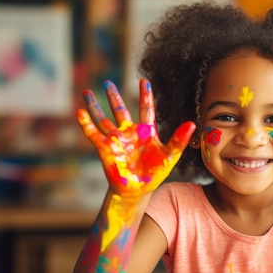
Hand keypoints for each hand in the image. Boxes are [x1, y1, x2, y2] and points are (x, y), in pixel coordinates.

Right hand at [77, 79, 194, 195]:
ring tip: (87, 92)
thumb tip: (192, 124)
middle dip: (114, 97)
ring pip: (103, 119)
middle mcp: (129, 133)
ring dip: (95, 106)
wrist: (138, 191)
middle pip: (120, 110)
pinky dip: (86, 123)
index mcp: (146, 132)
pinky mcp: (104, 149)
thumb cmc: (155, 173)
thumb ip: (179, 140)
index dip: (145, 95)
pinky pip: (93, 134)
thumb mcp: (170, 155)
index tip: (144, 81)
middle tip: (108, 82)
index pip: (146, 109)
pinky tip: (79, 112)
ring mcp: (116, 140)